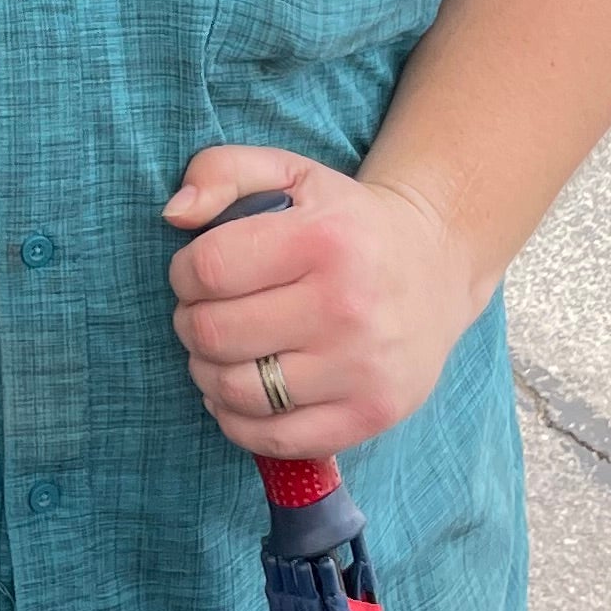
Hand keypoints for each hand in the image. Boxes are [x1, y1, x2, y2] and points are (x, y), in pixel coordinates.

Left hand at [161, 146, 486, 457]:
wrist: (436, 265)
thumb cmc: (344, 220)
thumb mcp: (287, 172)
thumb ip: (219, 171)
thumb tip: (174, 215)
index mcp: (324, 239)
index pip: (209, 269)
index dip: (184, 274)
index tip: (197, 274)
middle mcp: (348, 307)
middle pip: (215, 334)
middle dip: (190, 323)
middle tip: (206, 314)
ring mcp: (363, 368)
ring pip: (236, 391)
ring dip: (207, 373)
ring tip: (222, 352)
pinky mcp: (372, 414)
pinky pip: (275, 439)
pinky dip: (238, 422)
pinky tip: (240, 393)